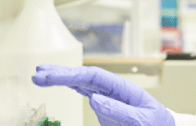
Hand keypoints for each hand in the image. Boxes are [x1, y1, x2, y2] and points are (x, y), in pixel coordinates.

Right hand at [32, 64, 174, 125]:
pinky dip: (71, 85)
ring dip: (62, 77)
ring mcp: (109, 96)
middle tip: (38, 73)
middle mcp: (114, 88)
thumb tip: (94, 98)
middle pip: (85, 76)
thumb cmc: (157, 124)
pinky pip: (85, 90)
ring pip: (82, 81)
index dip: (73, 74)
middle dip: (61, 74)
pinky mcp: (105, 105)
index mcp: (124, 88)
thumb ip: (119, 110)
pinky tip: (59, 81)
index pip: (95, 76)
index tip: (54, 77)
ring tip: (40, 75)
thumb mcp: (141, 120)